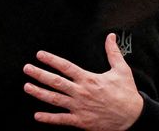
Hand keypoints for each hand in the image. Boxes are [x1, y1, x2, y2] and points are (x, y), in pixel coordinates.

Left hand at [23, 33, 143, 129]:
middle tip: (27, 68)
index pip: (66, 67)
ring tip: (27, 87)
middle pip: (55, 82)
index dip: (51, 60)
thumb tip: (110, 36)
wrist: (131, 116)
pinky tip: (37, 116)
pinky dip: (48, 118)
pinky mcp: (80, 121)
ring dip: (39, 93)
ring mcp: (79, 107)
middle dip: (39, 74)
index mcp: (89, 79)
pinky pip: (61, 119)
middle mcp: (81, 92)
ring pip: (54, 99)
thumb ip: (113, 52)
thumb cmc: (126, 92)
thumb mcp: (122, 69)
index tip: (40, 55)